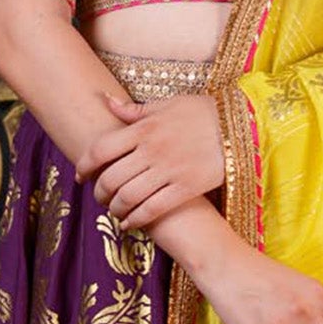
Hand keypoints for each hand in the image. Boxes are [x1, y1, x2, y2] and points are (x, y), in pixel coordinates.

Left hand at [78, 92, 223, 229]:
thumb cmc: (204, 113)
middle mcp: (152, 150)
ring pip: (128, 198)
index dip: (84, 166)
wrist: (242, 125)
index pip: (101, 149)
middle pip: (110, 178)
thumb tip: (105, 100)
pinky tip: (130, 223)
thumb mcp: (168, 104)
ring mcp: (168, 171)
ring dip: (115, 209)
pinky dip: (135, 220)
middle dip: (99, 193)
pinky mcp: (185, 188)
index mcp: (144, 128)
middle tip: (99, 197)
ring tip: (114, 211)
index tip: (80, 176)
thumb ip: (134, 109)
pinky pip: (152, 209)